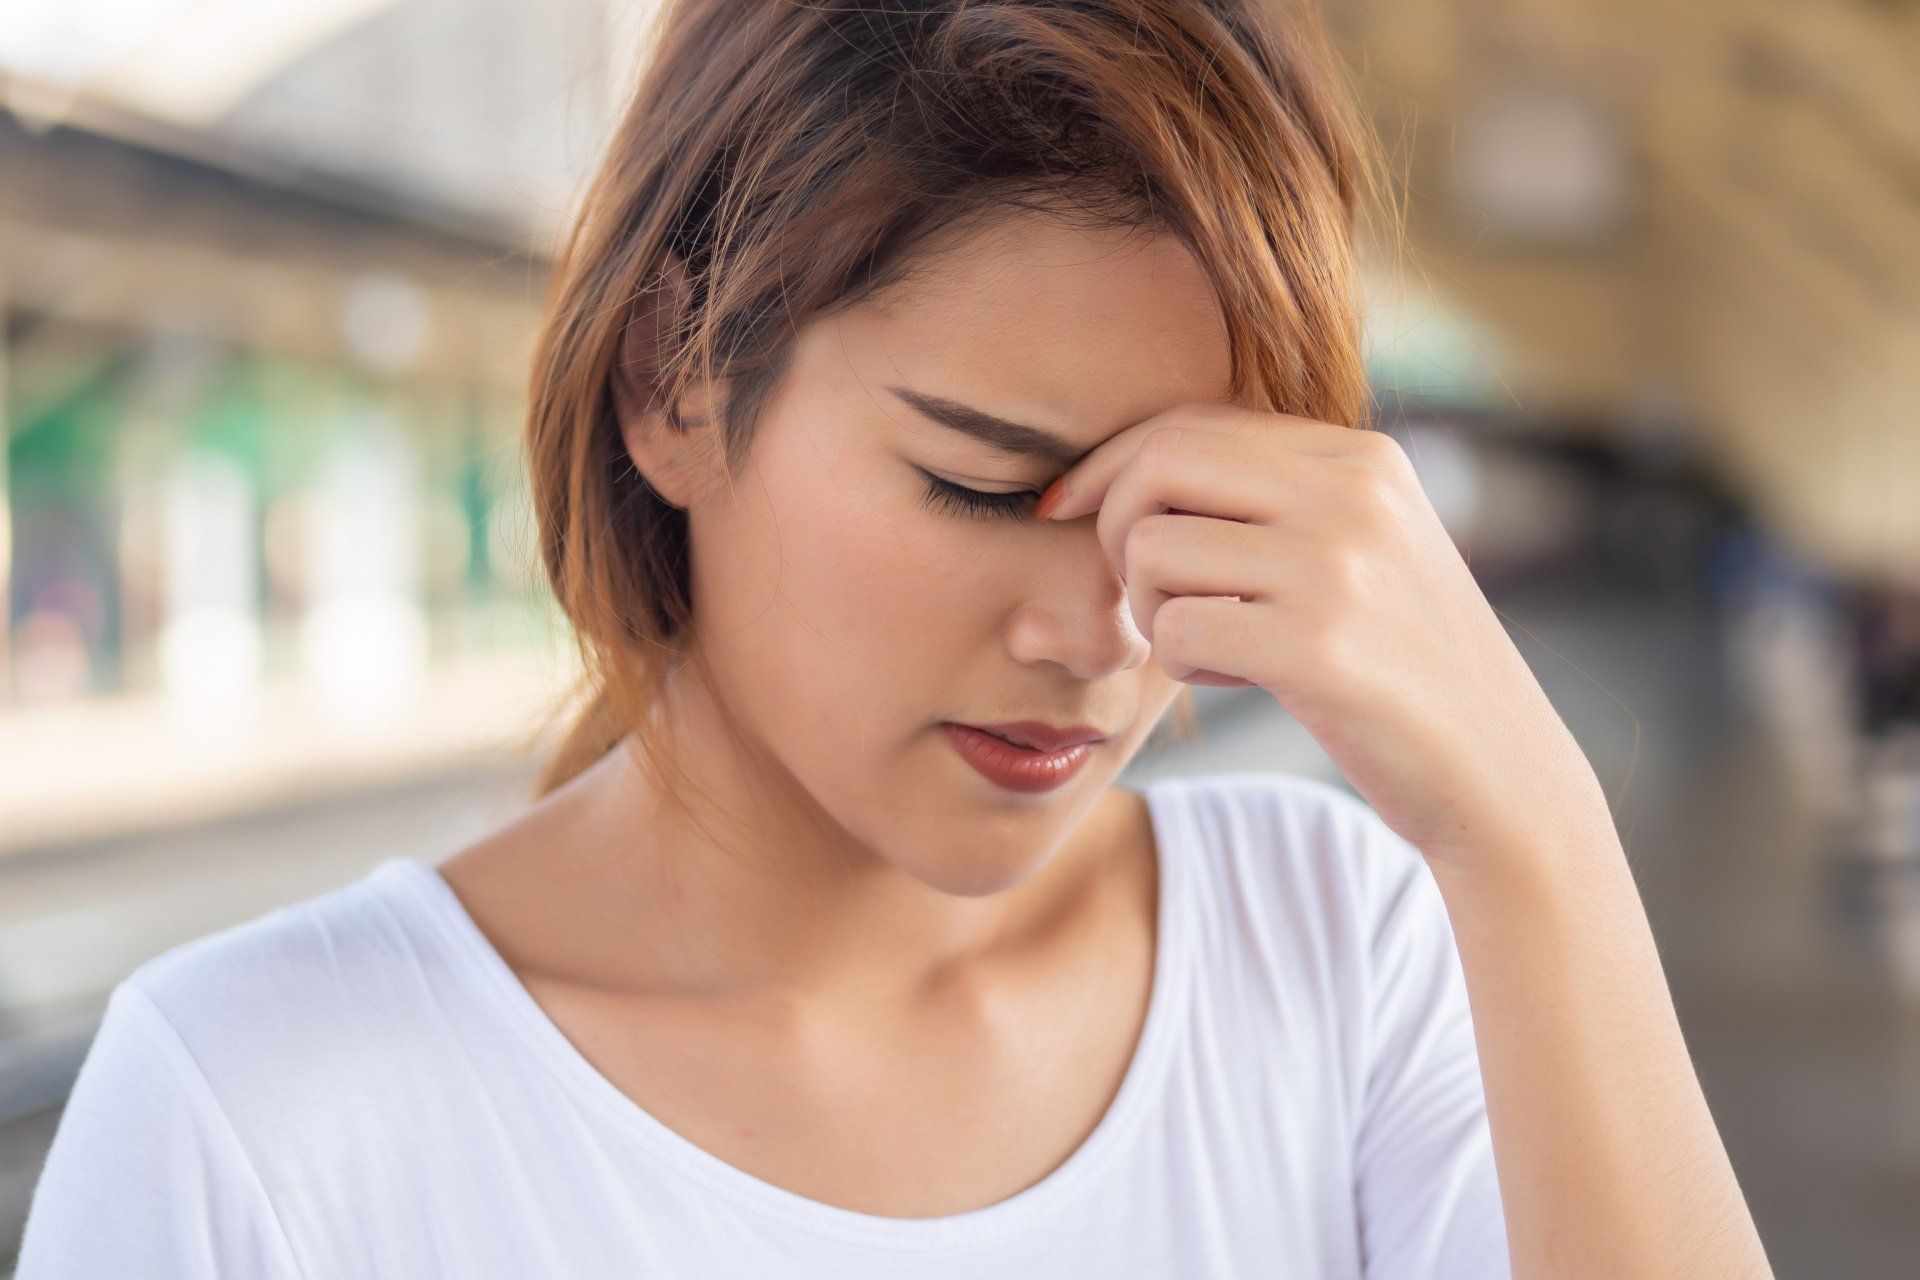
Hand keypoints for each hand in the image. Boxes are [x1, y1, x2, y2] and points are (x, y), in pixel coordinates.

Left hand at [1037, 401, 1611, 868]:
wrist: (1500, 774)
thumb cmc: (1405, 667)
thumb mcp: (1365, 550)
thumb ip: (1276, 499)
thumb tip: (1131, 473)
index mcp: (1361, 459)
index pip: (1191, 423)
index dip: (1110, 465)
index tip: (1067, 510)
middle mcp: (1351, 495)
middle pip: (1159, 463)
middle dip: (1114, 526)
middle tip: (1142, 591)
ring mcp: (1337, 568)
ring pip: (1153, 549)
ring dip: (1151, 608)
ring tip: (1211, 642)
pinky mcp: (1318, 649)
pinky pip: (1175, 630)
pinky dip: (1180, 663)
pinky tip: (1232, 678)